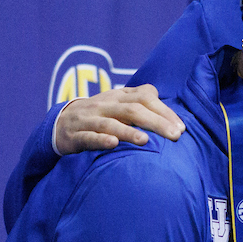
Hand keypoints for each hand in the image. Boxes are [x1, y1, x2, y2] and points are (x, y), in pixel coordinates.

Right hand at [55, 86, 184, 153]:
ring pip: (111, 123)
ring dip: (129, 132)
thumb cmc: (101, 116)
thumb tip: (173, 116)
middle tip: (175, 136)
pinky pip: (89, 137)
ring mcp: (89, 119)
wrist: (60, 124)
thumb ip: (144, 105)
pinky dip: (101, 140)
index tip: (182, 128)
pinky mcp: (76, 135)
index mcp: (119, 96)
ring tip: (146, 141)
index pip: (145, 97)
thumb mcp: (121, 105)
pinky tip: (113, 144)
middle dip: (156, 122)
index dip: (164, 111)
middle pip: (133, 110)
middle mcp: (105, 105)